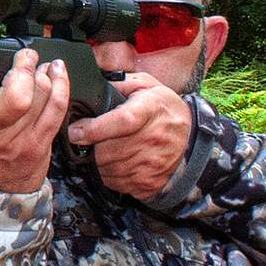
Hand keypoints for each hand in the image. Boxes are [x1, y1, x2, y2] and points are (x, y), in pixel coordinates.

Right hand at [0, 48, 69, 193]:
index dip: (4, 73)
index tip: (12, 56)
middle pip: (21, 91)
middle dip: (27, 67)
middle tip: (27, 57)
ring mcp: (21, 139)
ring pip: (43, 96)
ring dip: (45, 75)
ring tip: (42, 65)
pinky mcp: (41, 143)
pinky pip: (57, 109)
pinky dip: (62, 86)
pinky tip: (58, 74)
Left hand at [66, 73, 191, 200]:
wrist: (190, 140)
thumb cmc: (164, 110)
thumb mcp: (147, 86)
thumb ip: (120, 82)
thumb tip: (93, 86)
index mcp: (152, 109)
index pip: (121, 121)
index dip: (94, 129)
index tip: (75, 132)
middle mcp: (154, 139)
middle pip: (109, 150)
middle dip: (89, 147)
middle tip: (82, 141)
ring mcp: (152, 164)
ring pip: (109, 169)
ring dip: (96, 162)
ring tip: (97, 150)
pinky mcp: (148, 183)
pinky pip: (116, 183)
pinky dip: (107, 175)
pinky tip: (111, 163)